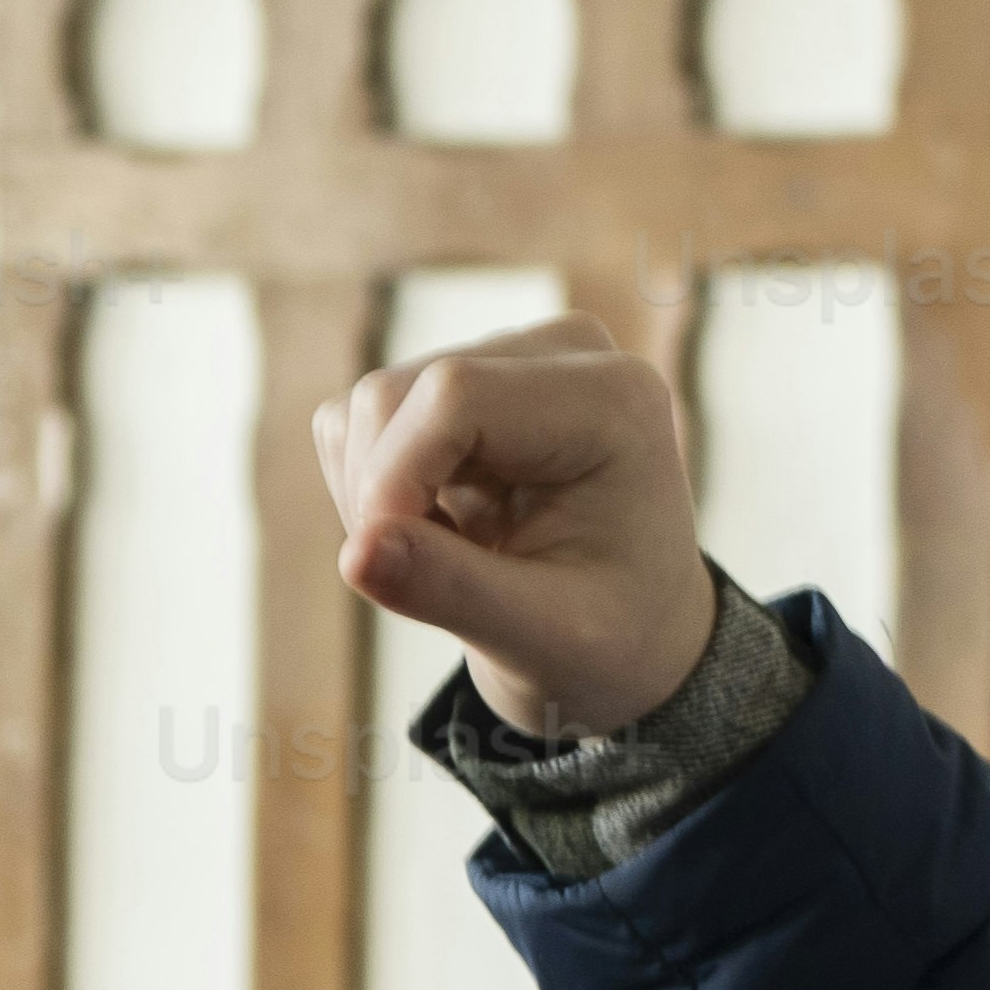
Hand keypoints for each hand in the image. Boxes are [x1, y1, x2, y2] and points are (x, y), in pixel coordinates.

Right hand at [315, 315, 719, 738]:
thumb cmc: (611, 633)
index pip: (453, 395)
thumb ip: (454, 591)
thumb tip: (355, 555)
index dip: (391, 477)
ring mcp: (510, 358)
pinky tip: (438, 525)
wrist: (634, 629)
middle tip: (423, 580)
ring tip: (449, 558)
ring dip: (373, 496)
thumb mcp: (548, 635)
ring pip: (369, 405)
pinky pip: (363, 418)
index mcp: (611, 401)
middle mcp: (562, 354)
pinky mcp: (465, 376)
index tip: (379, 565)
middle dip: (376, 495)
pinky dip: (372, 483)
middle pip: (395, 395)